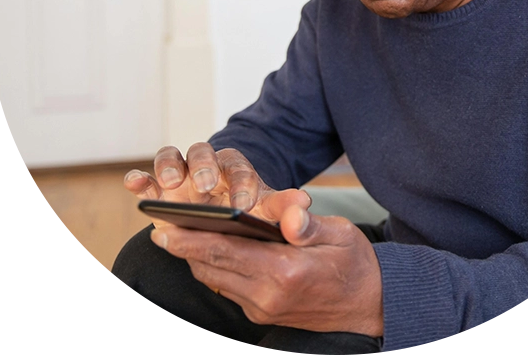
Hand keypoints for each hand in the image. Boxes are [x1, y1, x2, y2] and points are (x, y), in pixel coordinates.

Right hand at [124, 143, 310, 226]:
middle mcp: (205, 165)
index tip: (244, 204)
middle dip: (203, 167)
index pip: (238, 167)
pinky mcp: (157, 190)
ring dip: (169, 166)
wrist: (224, 219)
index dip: (241, 183)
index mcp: (234, 167)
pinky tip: (135, 183)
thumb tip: (305, 204)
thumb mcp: (266, 210)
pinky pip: (145, 178)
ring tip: (171, 185)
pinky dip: (138, 178)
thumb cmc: (246, 213)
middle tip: (207, 186)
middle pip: (202, 152)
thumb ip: (285, 207)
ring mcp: (179, 176)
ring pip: (170, 157)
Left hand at [150, 205, 383, 337]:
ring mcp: (263, 308)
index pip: (227, 252)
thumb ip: (308, 225)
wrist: (369, 307)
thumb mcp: (340, 235)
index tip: (164, 228)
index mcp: (286, 271)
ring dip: (194, 259)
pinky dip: (212, 268)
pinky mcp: (262, 313)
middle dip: (183, 248)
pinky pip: (227, 288)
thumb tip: (290, 214)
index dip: (192, 240)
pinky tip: (205, 251)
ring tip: (174, 235)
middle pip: (212, 268)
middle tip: (158, 227)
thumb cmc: (355, 263)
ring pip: (215, 280)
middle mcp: (268, 295)